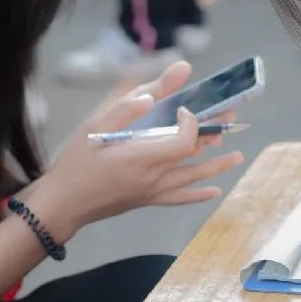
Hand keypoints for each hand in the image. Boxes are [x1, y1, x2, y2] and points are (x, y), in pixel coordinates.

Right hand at [40, 62, 243, 237]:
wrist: (62, 206)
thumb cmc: (75, 164)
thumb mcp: (94, 129)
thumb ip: (124, 109)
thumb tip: (150, 95)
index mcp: (143, 157)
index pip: (183, 140)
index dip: (191, 121)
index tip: (182, 107)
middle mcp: (154, 177)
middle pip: (194, 154)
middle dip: (213, 133)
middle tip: (232, 117)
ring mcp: (153, 191)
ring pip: (193, 177)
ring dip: (216, 165)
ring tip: (238, 155)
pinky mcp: (147, 200)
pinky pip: (179, 198)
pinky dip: (198, 195)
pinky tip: (214, 192)